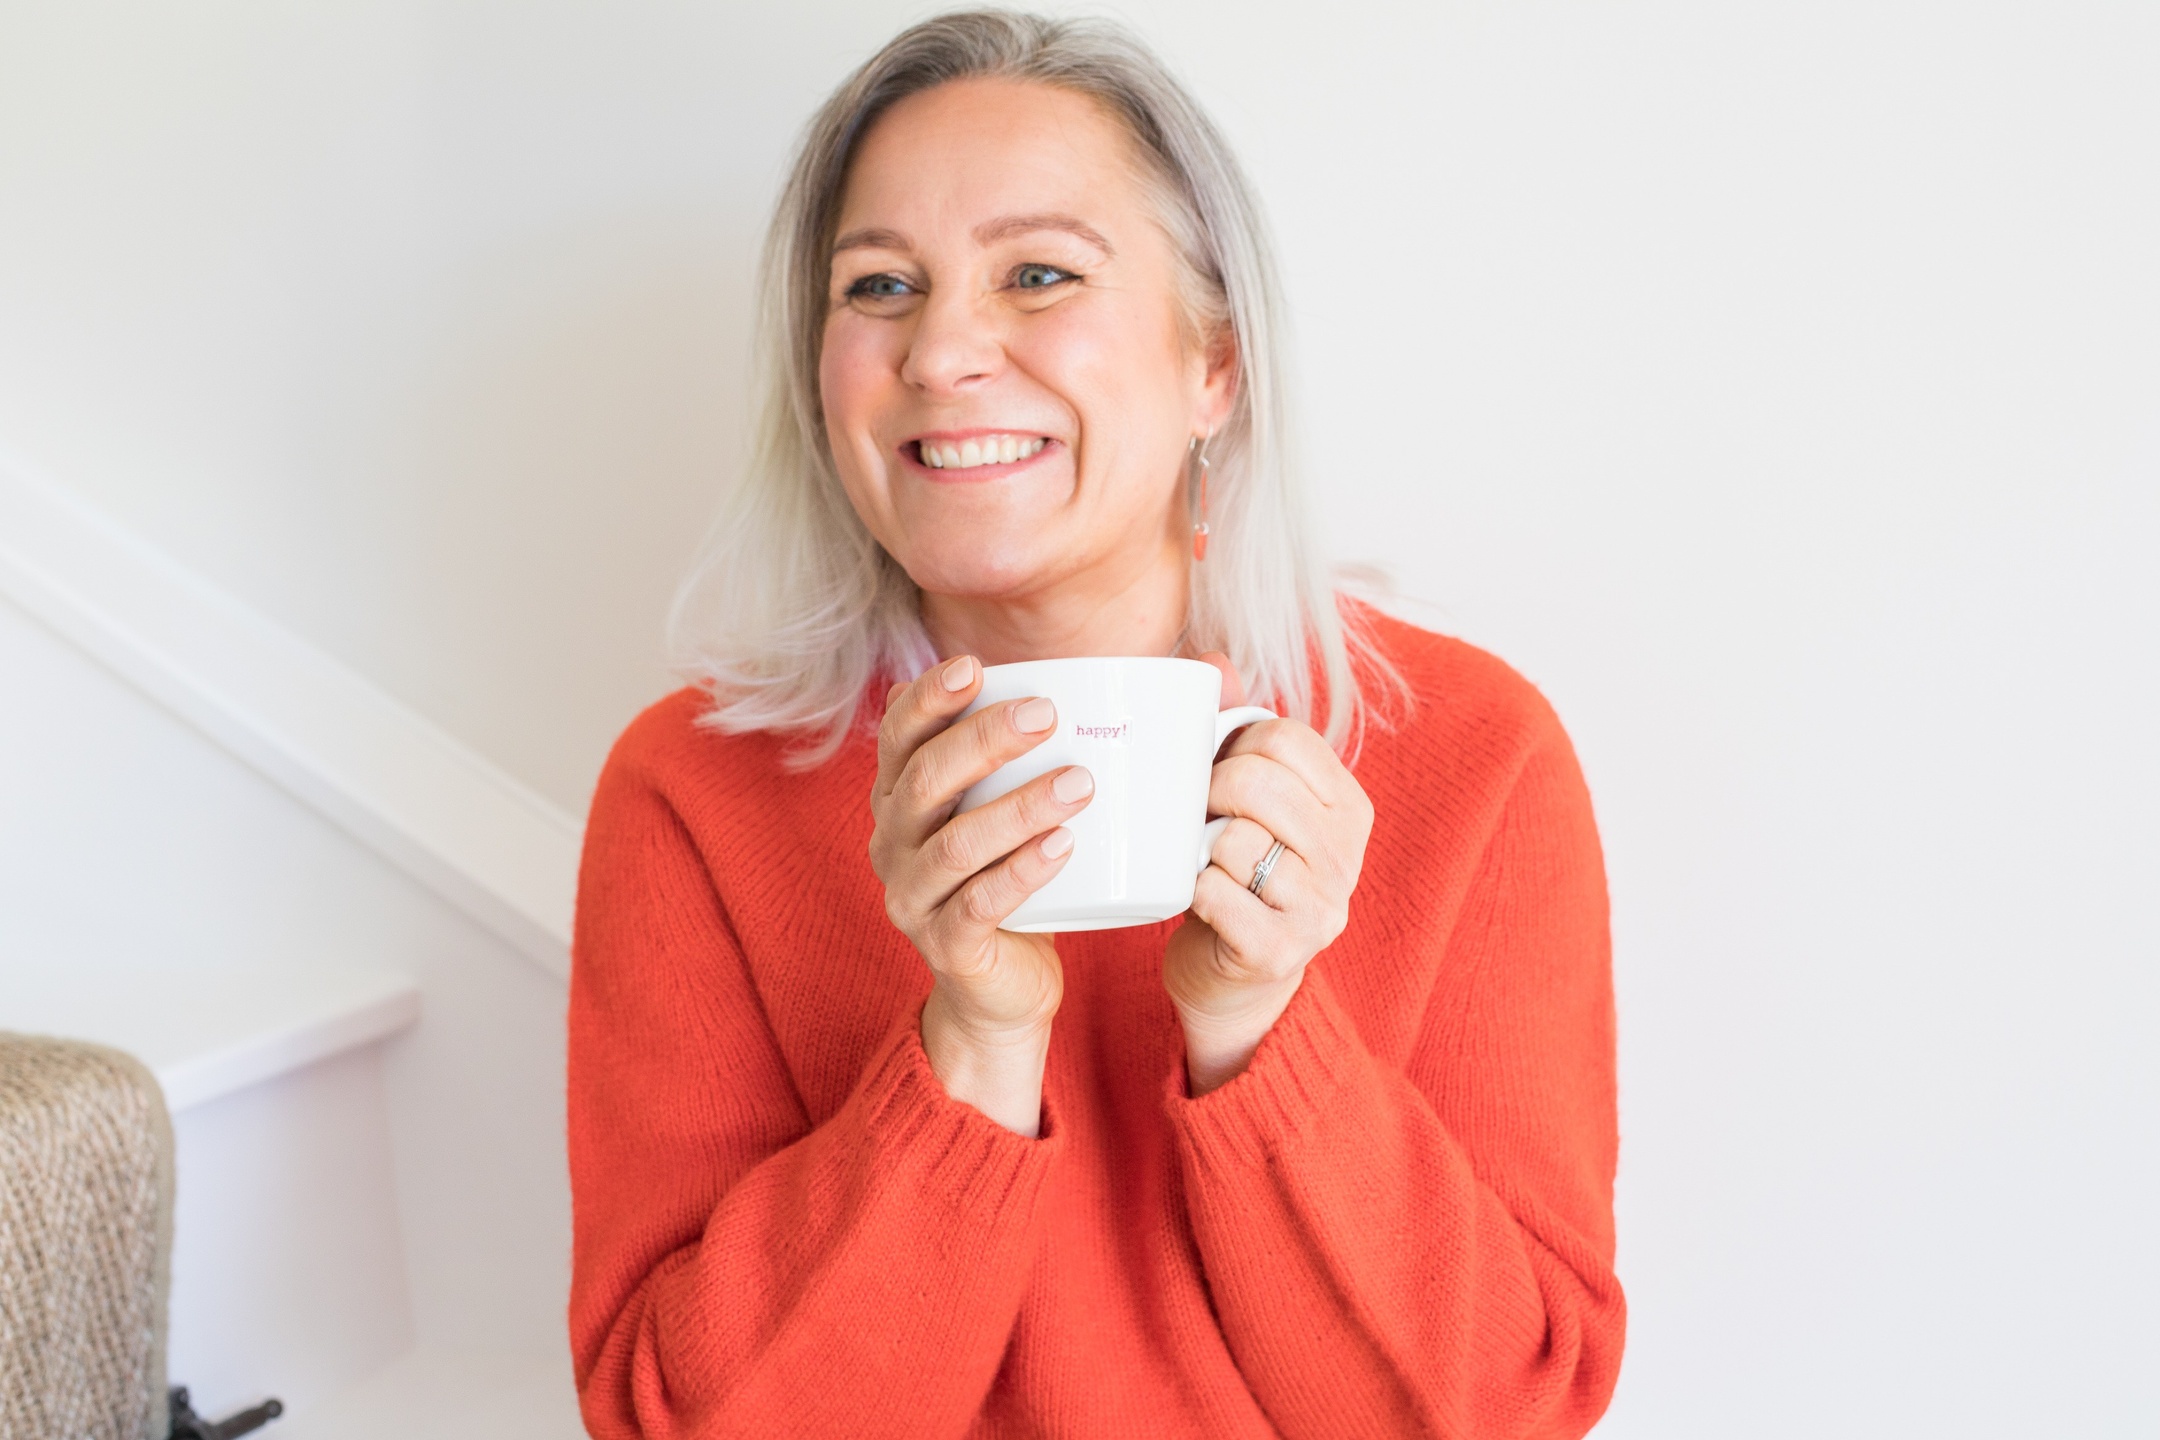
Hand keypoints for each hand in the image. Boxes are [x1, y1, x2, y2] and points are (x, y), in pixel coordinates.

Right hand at [868, 655, 1095, 1133]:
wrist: (1005, 986)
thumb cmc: (1025, 874)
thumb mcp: (1028, 807)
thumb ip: (1071, 740)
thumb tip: (1192, 671)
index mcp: (904, 797)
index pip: (900, 734)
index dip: (929, 697)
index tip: (975, 667)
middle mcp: (893, 841)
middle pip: (927, 780)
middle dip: (984, 740)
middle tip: (1048, 714)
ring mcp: (913, 896)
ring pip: (956, 844)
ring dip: (1018, 807)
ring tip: (1079, 783)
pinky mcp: (947, 945)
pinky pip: (978, 905)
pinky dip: (1020, 873)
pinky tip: (1063, 848)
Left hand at [1164, 659, 1373, 1094]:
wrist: (1234, 978)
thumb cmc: (1238, 875)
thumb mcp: (1249, 803)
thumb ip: (1237, 730)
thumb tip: (1215, 661)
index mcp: (1349, 806)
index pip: (1284, 737)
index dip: (1232, 747)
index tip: (1218, 776)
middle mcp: (1348, 854)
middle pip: (1255, 782)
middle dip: (1207, 794)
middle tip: (1198, 819)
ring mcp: (1321, 906)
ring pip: (1233, 838)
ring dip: (1199, 849)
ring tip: (1204, 863)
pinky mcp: (1282, 950)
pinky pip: (1216, 892)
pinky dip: (1193, 891)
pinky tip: (1199, 900)